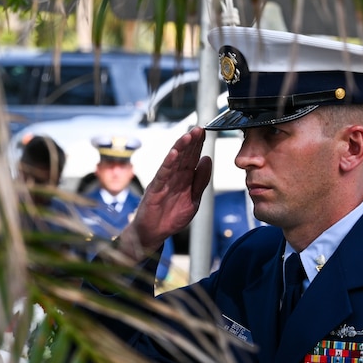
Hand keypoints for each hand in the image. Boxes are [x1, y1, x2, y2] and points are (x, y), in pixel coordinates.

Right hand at [117, 126, 211, 257]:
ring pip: (173, 161)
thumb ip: (200, 181)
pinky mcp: (155, 189)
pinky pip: (163, 174)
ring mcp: (164, 182)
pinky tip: (174, 154)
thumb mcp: (193, 200)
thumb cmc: (171, 217)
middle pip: (183, 156)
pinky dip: (168, 164)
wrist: (154, 233)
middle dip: (191, 142)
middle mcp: (174, 177)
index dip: (198, 145)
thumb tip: (207, 160)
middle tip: (199, 128)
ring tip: (188, 136)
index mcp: (184, 178)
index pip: (192, 158)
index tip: (205, 131)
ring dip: (180, 148)